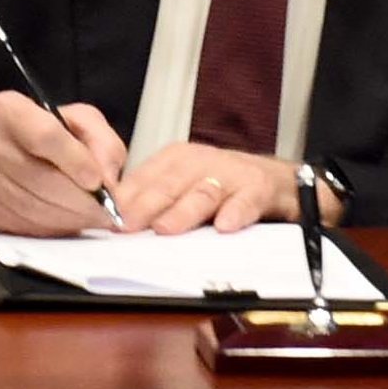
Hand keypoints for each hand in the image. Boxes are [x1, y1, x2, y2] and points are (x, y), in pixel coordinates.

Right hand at [0, 90, 126, 235]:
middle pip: (45, 181)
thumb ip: (102, 141)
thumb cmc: (41, 134)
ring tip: (92, 212)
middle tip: (109, 207)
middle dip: (85, 201)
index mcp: (9, 111)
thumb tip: (108, 180)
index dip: (77, 162)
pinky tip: (70, 218)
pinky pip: (33, 229)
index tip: (98, 180)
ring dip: (76, 218)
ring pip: (41, 211)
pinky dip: (60, 228)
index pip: (44, 136)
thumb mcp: (78, 120)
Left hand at [113, 142, 316, 234]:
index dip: (126, 200)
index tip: (108, 220)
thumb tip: (116, 220)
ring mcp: (230, 174)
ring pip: (202, 192)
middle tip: (128, 226)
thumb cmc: (223, 185)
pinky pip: (245, 201)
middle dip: (146, 206)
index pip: (144, 178)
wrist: (279, 180)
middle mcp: (200, 162)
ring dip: (183, 211)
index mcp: (176, 159)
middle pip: (168, 185)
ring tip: (166, 229)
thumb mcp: (185, 185)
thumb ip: (155, 198)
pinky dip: (235, 213)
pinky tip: (224, 227)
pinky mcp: (259, 188)